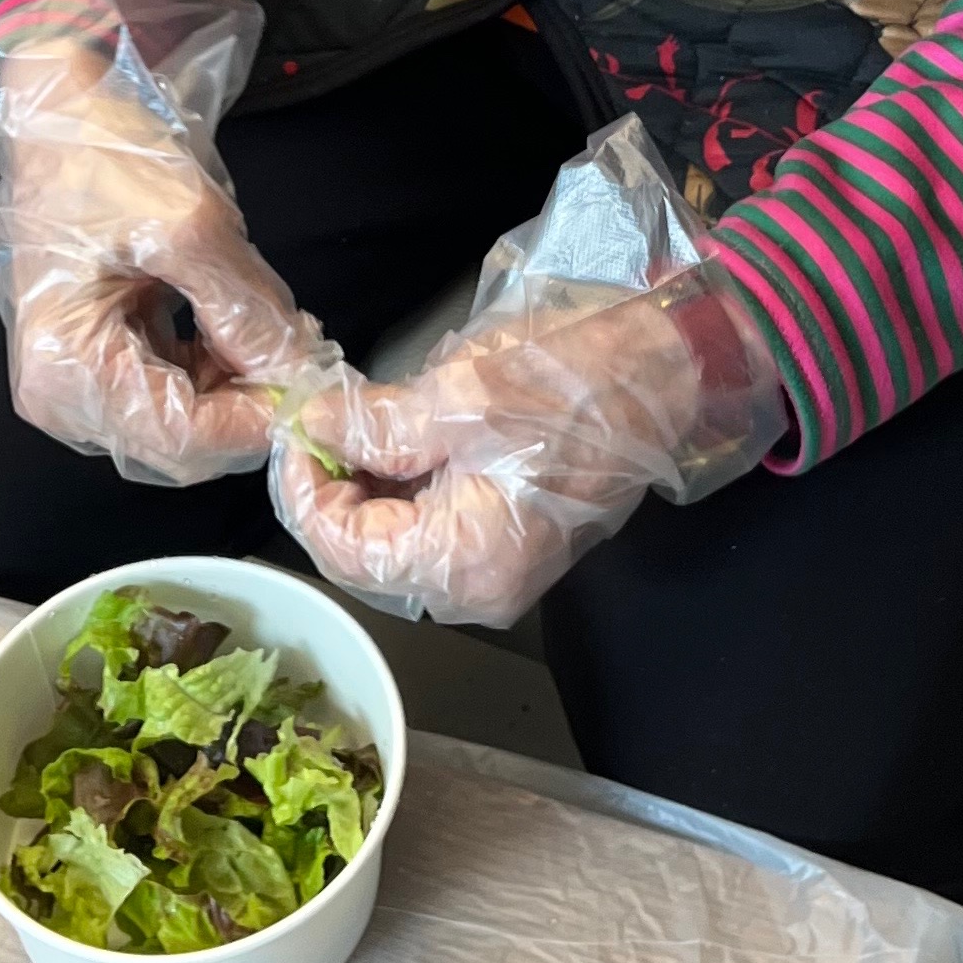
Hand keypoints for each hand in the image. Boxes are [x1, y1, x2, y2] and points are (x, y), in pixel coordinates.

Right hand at [0, 101, 324, 480]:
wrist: (57, 109)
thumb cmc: (100, 154)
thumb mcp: (186, 224)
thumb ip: (244, 308)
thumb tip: (298, 369)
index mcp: (64, 372)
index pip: (180, 437)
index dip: (255, 418)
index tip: (312, 384)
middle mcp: (62, 394)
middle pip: (181, 439)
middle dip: (248, 401)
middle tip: (302, 348)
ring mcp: (78, 378)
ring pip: (184, 418)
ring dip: (237, 381)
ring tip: (275, 324)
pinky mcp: (100, 354)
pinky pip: (172, 385)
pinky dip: (216, 363)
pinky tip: (238, 321)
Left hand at [274, 275, 781, 627]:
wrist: (670, 374)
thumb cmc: (576, 382)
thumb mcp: (462, 394)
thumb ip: (376, 424)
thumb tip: (310, 425)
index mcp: (464, 562)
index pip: (345, 548)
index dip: (303, 488)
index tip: (291, 427)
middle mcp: (478, 589)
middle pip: (366, 554)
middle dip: (330, 486)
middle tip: (314, 417)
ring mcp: (498, 571)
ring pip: (396, 542)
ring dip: (364, 485)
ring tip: (350, 420)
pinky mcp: (510, 544)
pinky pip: (433, 529)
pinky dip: (404, 488)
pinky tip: (393, 439)